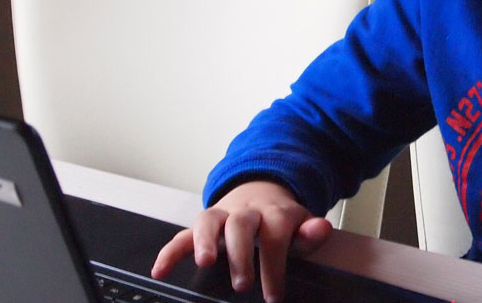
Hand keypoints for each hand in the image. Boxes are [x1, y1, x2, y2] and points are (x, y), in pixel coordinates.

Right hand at [151, 181, 331, 302]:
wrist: (262, 189)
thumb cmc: (280, 219)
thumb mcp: (301, 224)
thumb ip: (310, 233)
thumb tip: (321, 228)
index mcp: (274, 213)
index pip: (275, 237)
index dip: (274, 267)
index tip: (274, 295)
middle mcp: (246, 212)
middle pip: (241, 225)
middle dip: (240, 254)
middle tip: (242, 283)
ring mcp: (222, 216)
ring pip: (210, 221)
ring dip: (205, 241)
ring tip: (205, 262)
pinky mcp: (204, 224)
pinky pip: (183, 234)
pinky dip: (170, 250)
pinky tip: (160, 269)